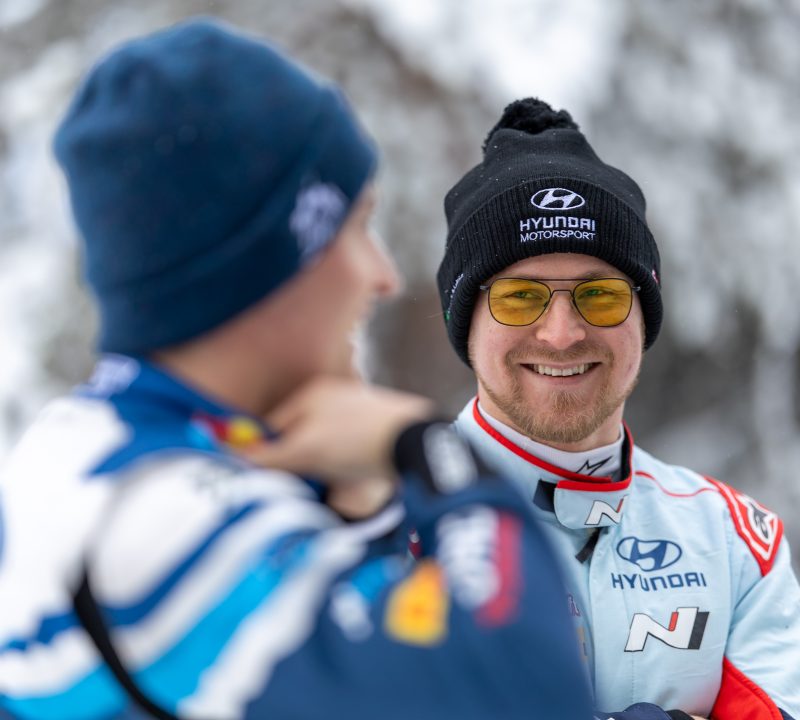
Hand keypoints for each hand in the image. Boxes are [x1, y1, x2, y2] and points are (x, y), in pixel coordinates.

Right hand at [241, 376, 434, 486]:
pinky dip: (344, 466)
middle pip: (298, 434)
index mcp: (312, 393)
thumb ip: (269, 456)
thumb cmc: (356, 442)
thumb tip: (236, 459)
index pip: (274, 425)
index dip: (266, 453)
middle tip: (301, 483)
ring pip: (322, 445)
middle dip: (296, 460)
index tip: (266, 478)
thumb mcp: (306, 451)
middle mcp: (332, 397)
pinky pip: (346, 450)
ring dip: (320, 466)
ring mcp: (355, 410)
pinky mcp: (375, 429)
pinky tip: (352, 477)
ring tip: (331, 481)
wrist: (417, 444)